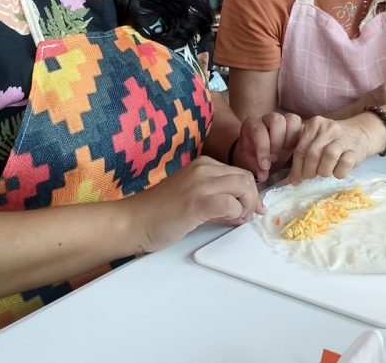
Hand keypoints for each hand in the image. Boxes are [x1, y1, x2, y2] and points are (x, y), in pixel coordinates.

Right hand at [131, 156, 263, 252]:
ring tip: (235, 220)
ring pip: (243, 186)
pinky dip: (235, 214)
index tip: (249, 209)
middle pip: (246, 177)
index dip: (249, 192)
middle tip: (245, 217)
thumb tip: (242, 209)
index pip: (240, 172)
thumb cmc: (160, 213)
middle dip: (252, 199)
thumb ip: (217, 198)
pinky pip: (230, 203)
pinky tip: (226, 221)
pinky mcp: (197, 202)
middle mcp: (204, 168)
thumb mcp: (193, 196)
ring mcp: (200, 183)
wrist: (134, 221)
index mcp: (203, 164)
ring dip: (246, 206)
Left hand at [231, 112, 302, 181]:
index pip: (259, 132)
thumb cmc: (252, 153)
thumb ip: (256, 167)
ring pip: (292, 120)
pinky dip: (301, 139)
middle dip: (277, 141)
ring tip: (286, 152)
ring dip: (291, 138)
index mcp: (253, 124)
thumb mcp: (250, 161)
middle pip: (277, 120)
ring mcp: (284, 119)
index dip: (263, 150)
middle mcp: (268, 118)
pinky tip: (295, 151)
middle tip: (275, 157)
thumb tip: (263, 176)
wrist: (260, 149)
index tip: (265, 166)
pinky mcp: (296, 126)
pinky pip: (303, 126)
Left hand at [287, 114, 382, 184]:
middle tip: (310, 176)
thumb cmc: (333, 140)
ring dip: (323, 171)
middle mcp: (328, 127)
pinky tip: (337, 172)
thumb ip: (303, 155)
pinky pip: (344, 164)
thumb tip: (290, 180)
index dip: (296, 168)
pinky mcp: (356, 149)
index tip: (295, 180)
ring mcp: (343, 137)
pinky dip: (339, 172)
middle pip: (312, 154)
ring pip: (328, 156)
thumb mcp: (317, 140)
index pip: (300, 149)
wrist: (361, 133)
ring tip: (324, 172)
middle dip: (308, 171)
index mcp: (314, 124)